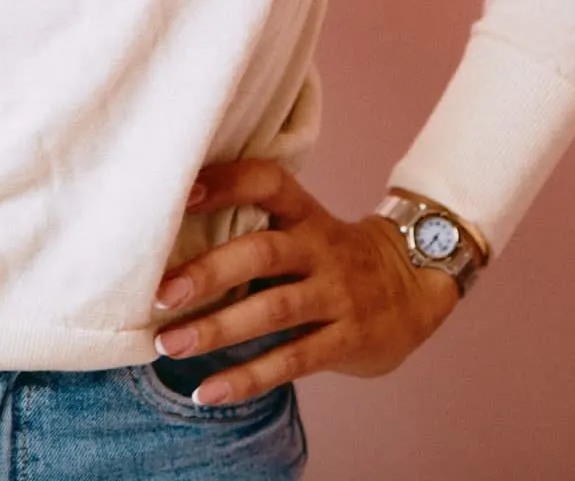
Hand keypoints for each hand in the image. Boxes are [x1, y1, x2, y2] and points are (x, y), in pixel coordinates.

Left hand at [151, 157, 462, 405]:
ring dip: (218, 329)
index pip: (268, 183)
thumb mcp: (308, 229)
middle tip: (161, 294)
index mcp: (307, 214)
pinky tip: (208, 391)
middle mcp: (321, 249)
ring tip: (171, 344)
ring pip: (273, 310)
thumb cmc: (335, 258)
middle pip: (263, 253)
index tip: (184, 194)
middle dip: (209, 273)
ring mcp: (336, 295)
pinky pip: (292, 360)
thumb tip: (173, 243)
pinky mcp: (345, 339)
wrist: (413, 288)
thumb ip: (259, 230)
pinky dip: (248, 378)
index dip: (229, 182)